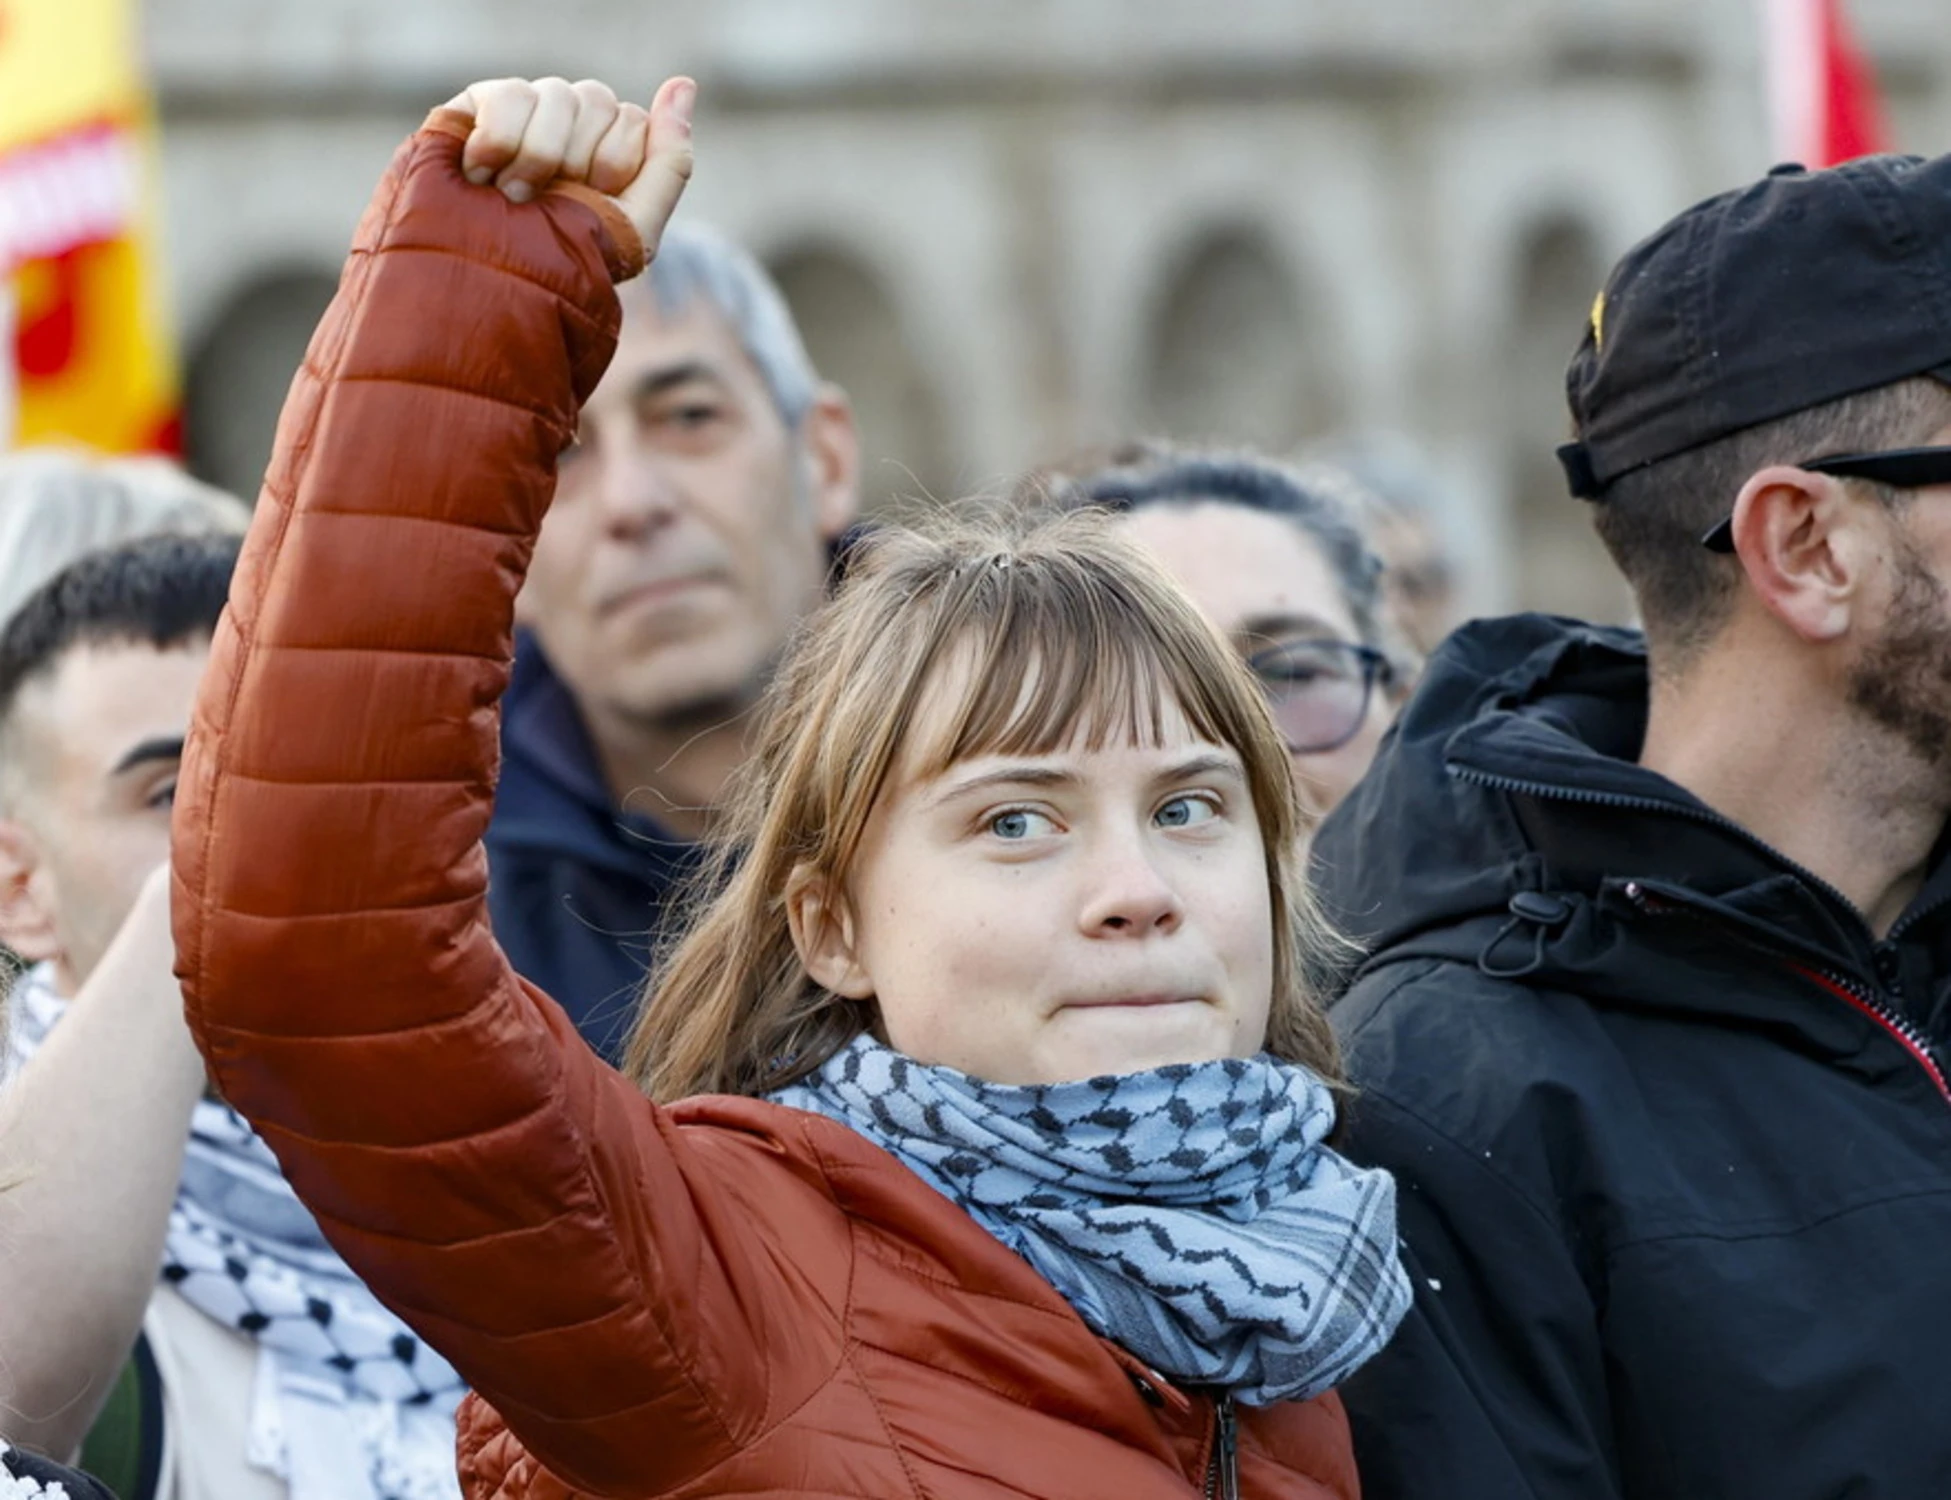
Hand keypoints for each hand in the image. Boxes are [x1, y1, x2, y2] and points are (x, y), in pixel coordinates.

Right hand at [441, 75, 694, 254]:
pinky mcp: (479, 103)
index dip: (613, 167)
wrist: (493, 281)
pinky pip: (509, 94)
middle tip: (549, 203)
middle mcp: (570, 117)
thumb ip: (671, 159)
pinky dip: (499, 142)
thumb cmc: (566, 261)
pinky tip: (482, 174)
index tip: (589, 203)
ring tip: (513, 196)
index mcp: (609, 141)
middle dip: (577, 163)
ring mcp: (526, 107)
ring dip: (539, 158)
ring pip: (556, 93)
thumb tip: (684, 82)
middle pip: (596, 98)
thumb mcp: (636, 224)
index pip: (633, 119)